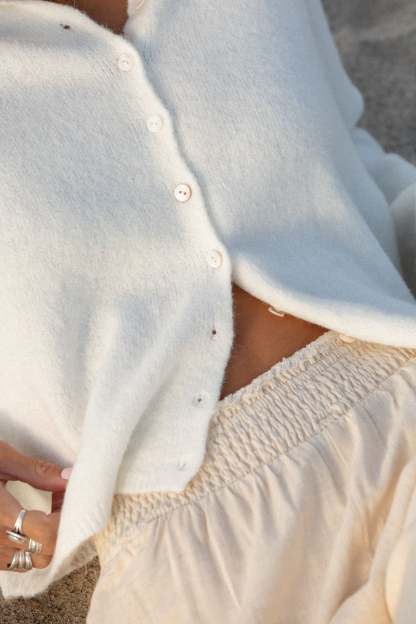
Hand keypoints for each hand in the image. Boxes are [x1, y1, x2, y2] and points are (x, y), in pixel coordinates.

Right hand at [0, 440, 70, 571]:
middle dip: (62, 527)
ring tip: (49, 507)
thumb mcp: (1, 458)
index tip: (68, 494)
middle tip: (62, 498)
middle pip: (45, 553)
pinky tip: (32, 519)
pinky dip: (32, 544)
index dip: (65, 516)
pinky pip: (17, 561)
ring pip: (33, 562)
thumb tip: (70, 476)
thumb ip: (36, 471)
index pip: (46, 534)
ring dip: (49, 538)